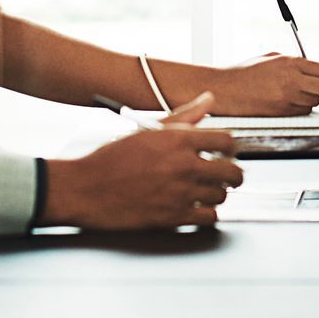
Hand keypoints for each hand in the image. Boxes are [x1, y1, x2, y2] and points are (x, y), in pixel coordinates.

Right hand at [41, 94, 242, 228]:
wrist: (85, 189)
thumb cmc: (111, 160)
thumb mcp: (148, 130)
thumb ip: (185, 115)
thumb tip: (208, 99)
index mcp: (179, 140)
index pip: (228, 141)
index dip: (230, 148)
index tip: (226, 152)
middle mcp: (184, 166)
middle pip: (233, 172)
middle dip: (232, 173)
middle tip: (224, 174)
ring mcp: (181, 193)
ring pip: (222, 196)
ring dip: (217, 193)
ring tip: (205, 190)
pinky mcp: (174, 218)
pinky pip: (209, 218)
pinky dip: (207, 214)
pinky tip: (196, 207)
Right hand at [211, 52, 318, 115]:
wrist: (225, 90)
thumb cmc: (244, 73)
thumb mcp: (271, 58)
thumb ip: (294, 62)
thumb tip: (312, 69)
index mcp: (290, 63)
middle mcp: (292, 80)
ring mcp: (287, 98)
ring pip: (315, 102)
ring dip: (310, 99)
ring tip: (296, 93)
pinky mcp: (282, 113)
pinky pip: (302, 112)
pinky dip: (299, 108)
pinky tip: (287, 101)